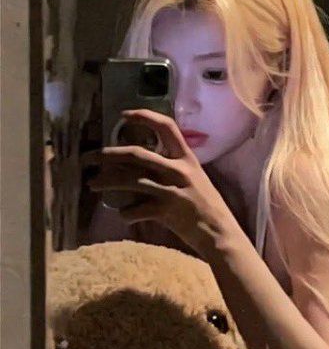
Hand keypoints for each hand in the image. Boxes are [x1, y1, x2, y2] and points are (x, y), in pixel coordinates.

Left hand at [84, 109, 241, 258]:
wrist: (220, 233)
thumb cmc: (208, 207)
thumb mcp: (196, 179)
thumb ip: (174, 169)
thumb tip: (142, 166)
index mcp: (188, 159)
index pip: (167, 127)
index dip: (145, 117)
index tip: (123, 115)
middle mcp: (179, 170)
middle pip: (137, 154)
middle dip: (109, 154)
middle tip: (89, 157)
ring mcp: (172, 190)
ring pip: (131, 180)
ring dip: (107, 181)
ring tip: (92, 184)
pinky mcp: (166, 211)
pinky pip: (136, 209)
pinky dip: (126, 212)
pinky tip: (123, 214)